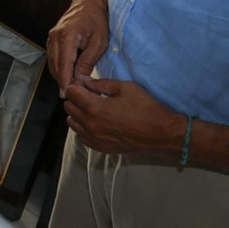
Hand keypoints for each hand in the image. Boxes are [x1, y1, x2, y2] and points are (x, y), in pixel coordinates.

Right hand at [47, 0, 109, 86]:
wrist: (88, 3)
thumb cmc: (96, 21)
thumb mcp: (99, 43)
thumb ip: (87, 62)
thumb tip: (79, 79)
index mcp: (67, 36)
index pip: (63, 64)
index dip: (64, 81)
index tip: (66, 94)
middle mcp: (54, 36)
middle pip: (54, 65)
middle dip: (61, 80)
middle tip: (71, 95)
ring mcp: (51, 37)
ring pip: (51, 62)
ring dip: (59, 75)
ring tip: (70, 87)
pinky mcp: (51, 39)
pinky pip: (52, 57)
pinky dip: (58, 67)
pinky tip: (67, 75)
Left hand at [61, 77, 184, 161]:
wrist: (160, 134)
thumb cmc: (145, 108)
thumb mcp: (126, 87)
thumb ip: (101, 83)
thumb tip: (84, 80)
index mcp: (94, 107)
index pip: (71, 92)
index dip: (77, 85)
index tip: (87, 84)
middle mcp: (89, 124)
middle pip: (68, 107)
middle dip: (76, 98)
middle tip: (91, 95)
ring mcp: (93, 138)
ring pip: (72, 122)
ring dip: (78, 113)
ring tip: (94, 109)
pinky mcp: (98, 147)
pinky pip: (80, 135)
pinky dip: (83, 127)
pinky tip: (97, 122)